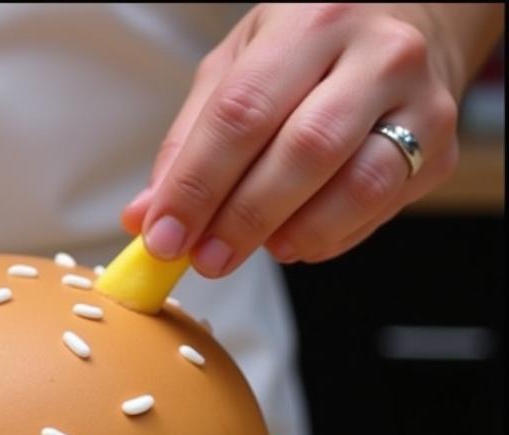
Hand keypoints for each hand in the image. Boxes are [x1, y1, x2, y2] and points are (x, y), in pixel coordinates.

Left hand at [122, 3, 464, 274]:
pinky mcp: (440, 149)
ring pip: (355, 187)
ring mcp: (419, 102)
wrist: (411, 23)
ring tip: (254, 250)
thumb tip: (146, 215)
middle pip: (302, 152)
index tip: (164, 236)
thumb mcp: (239, 67)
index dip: (197, 185)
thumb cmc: (310, 48)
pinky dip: (327, 238)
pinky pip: (378, 210)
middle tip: (203, 259)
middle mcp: (375, 55)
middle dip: (242, 219)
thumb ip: (189, 141)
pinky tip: (295, 239)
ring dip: (292, 234)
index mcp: (310, 23)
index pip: (242, 113)